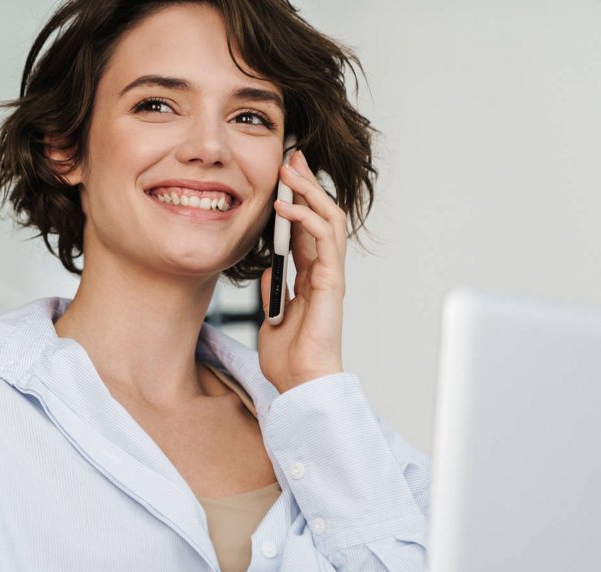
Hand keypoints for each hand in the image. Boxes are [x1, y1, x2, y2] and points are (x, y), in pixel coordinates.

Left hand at [257, 149, 348, 394]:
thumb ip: (274, 290)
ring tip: (290, 171)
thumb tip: (270, 269)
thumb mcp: (271, 316)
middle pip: (322, 215)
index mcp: (312, 277)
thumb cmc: (289, 358)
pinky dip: (306, 220)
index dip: (298, 199)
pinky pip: (322, 241)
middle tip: (291, 158)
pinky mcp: (331, 282)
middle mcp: (325, 272)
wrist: (301, 383)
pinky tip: (286, 208)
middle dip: (307, 184)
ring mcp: (330, 275)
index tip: (285, 175)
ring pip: (329, 220)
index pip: (308, 227)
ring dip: (309, 192)